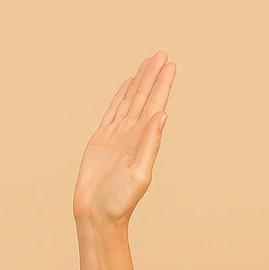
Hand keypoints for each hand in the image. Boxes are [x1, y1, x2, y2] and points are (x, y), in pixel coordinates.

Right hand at [73, 51, 175, 230]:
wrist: (98, 215)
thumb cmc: (120, 201)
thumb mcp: (140, 174)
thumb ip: (150, 145)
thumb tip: (162, 117)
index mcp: (145, 141)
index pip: (156, 106)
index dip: (162, 85)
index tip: (170, 65)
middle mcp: (133, 135)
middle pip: (144, 99)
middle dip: (153, 77)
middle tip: (162, 54)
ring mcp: (117, 135)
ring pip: (130, 101)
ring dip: (140, 82)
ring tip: (148, 63)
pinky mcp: (101, 139)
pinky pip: (112, 111)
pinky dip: (121, 96)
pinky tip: (128, 85)